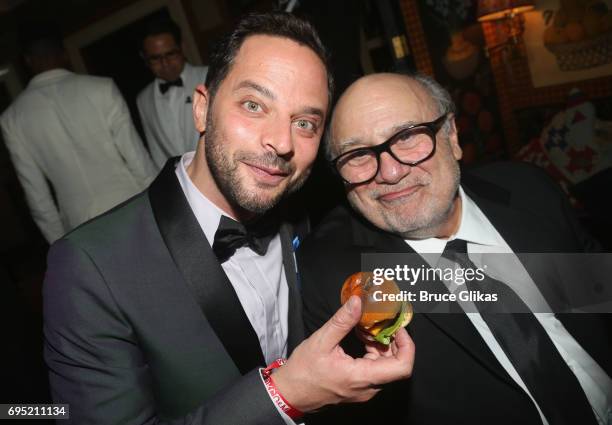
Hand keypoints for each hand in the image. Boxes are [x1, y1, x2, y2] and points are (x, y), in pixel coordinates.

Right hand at [272, 296, 414, 412]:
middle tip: (379, 322)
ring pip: (386, 366)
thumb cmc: (303, 371)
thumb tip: (357, 302)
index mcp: (362, 377)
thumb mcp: (321, 341)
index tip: (398, 328)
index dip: (407, 345)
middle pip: (395, 365)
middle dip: (391, 340)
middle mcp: (368, 388)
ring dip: (381, 345)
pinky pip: (375, 369)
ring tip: (366, 328)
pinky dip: (373, 352)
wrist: (290, 393)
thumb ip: (342, 321)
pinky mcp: (359, 388)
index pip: (402, 367)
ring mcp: (364, 390)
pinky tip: (360, 339)